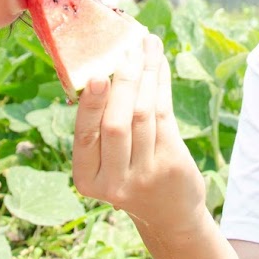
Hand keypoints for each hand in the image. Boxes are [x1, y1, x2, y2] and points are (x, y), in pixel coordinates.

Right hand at [72, 34, 207, 233]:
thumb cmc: (129, 175)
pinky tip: (159, 63)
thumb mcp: (106, 163)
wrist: (168, 213)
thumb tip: (103, 66)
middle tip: (128, 49)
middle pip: (117, 123)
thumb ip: (101, 124)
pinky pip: (165, 114)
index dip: (91, 105)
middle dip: (123, 81)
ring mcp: (146, 175)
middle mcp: (114, 182)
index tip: (96, 75)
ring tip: (147, 45)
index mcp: (87, 177)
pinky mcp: (172, 163)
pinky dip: (161, 83)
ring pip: (143, 114)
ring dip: (146, 74)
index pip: (86, 136)